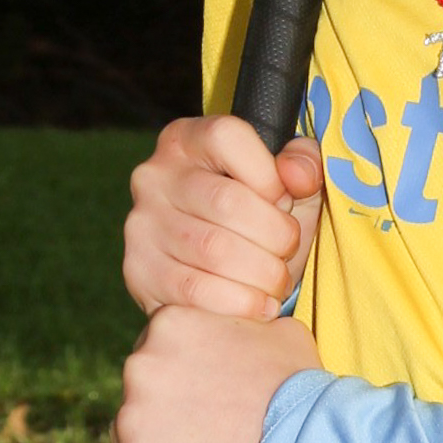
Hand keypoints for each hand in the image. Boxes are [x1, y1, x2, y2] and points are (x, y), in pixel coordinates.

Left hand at [104, 306, 322, 442]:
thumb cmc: (299, 389)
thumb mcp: (280, 332)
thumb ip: (245, 327)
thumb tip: (248, 331)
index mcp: (168, 325)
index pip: (155, 352)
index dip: (181, 378)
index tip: (204, 398)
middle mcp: (140, 366)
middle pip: (137, 395)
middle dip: (163, 413)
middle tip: (204, 433)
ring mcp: (131, 419)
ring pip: (128, 438)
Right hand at [124, 114, 324, 319]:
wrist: (221, 276)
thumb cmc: (258, 220)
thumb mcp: (289, 184)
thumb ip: (303, 164)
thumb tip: (296, 174)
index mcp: (186, 139)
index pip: (227, 137)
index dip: (268, 174)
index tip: (283, 201)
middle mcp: (153, 175)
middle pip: (226, 201)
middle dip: (275, 235)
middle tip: (289, 252)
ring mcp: (141, 224)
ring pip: (214, 250)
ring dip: (262, 274)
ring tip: (277, 282)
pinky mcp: (139, 271)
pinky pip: (196, 290)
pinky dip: (240, 302)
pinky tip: (260, 305)